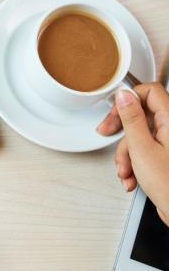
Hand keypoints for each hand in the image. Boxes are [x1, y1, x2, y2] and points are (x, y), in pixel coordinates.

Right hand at [97, 84, 168, 225]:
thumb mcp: (142, 148)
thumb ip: (132, 118)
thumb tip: (124, 95)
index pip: (150, 92)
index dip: (129, 99)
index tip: (115, 112)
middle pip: (142, 115)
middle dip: (122, 130)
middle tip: (107, 133)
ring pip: (140, 136)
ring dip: (127, 154)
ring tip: (126, 171)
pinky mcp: (167, 156)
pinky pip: (145, 150)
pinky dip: (135, 163)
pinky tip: (134, 178)